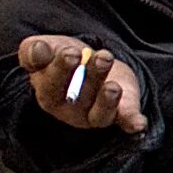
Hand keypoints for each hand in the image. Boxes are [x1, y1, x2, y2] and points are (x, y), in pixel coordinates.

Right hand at [18, 34, 145, 134]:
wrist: (87, 62)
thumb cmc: (61, 57)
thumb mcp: (45, 48)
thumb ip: (34, 50)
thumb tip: (38, 50)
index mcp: (49, 94)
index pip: (52, 87)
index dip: (61, 71)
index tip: (71, 53)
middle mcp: (71, 110)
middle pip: (80, 99)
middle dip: (92, 78)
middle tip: (102, 58)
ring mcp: (95, 115)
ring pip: (101, 113)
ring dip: (108, 100)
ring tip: (114, 85)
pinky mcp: (120, 113)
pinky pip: (125, 122)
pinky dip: (131, 123)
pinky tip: (138, 124)